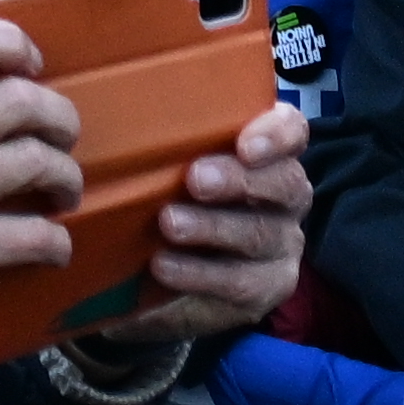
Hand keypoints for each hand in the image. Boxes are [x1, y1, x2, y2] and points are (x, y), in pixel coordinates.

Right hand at [0, 15, 90, 404]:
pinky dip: (57, 241)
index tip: (30, 62)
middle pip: (17, 100)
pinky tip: (52, 246)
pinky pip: (34, 235)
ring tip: (63, 192)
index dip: (7, 42)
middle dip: (59, 116)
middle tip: (62, 137)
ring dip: (66, 176)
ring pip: (35, 162)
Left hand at [70, 103, 310, 359]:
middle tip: (195, 179)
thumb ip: (170, 143)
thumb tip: (113, 114)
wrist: (170, 273)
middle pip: (284, 184)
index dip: (275, 135)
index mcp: (270, 153)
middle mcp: (286, 197)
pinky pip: (240, 283)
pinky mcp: (265, 290)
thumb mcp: (173, 163)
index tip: (244, 145)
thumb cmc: (175, 194)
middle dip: (238, 180)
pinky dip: (199, 274)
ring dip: (213, 227)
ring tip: (170, 223)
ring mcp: (281, 246)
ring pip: (261, 235)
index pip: (291, 131)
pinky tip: (163, 265)